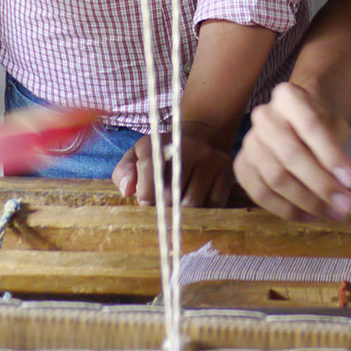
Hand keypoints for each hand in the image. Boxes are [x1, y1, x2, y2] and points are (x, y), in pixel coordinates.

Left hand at [112, 124, 236, 206]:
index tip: (146, 202)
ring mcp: (210, 159)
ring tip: (179, 207)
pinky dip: (203, 212)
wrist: (201, 137)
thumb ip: (124, 172)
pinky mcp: (227, 171)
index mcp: (158, 142)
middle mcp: (187, 147)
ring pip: (193, 204)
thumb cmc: (162, 154)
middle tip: (164, 207)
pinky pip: (214, 205)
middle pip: (171, 194)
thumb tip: (128, 190)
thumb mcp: (137, 156)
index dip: (146, 192)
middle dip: (164, 207)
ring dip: (183, 213)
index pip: (149, 167)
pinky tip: (197, 205)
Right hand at [234, 82, 350, 222]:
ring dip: (307, 202)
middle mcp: (263, 116)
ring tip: (332, 214)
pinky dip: (287, 210)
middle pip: (291, 155)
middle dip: (322, 185)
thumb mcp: (334, 127)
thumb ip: (336, 152)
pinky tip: (309, 216)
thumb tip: (342, 186)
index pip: (310, 126)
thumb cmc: (316, 126)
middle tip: (346, 205)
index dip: (332, 156)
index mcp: (288, 97)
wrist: (294, 123)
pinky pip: (261, 194)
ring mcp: (248, 142)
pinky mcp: (241, 167)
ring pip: (275, 178)